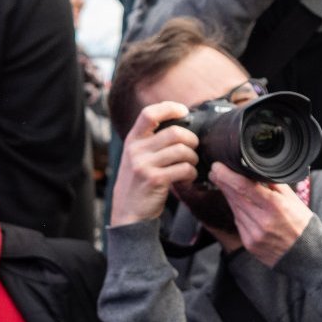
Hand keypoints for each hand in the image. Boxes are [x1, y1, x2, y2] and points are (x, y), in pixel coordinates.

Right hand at [110, 101, 197, 225]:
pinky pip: (184, 169)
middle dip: (192, 140)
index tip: (184, 111)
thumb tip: (181, 126)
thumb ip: (151, 142)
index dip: (169, 108)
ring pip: (182, 150)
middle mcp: (136, 150)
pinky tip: (187, 178)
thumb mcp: (136, 157)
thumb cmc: (138, 183)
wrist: (128, 213)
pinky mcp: (155, 179)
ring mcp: (144, 165)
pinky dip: (192, 173)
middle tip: (193, 149)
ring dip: (193, 158)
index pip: (149, 114)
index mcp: (132, 140)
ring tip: (190, 165)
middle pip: (174, 132)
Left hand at [210, 165, 313, 266]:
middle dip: (223, 183)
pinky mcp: (250, 244)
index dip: (226, 176)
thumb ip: (273, 184)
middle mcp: (262, 221)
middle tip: (216, 172)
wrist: (307, 254)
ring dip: (229, 196)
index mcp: (275, 206)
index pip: (243, 187)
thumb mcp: (293, 199)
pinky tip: (240, 205)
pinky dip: (237, 212)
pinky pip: (238, 223)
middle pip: (234, 197)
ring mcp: (254, 235)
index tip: (217, 167)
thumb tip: (254, 172)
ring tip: (227, 186)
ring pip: (234, 209)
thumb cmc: (302, 224)